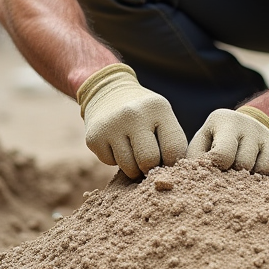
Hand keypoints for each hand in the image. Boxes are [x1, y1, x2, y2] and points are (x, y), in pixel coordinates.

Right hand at [77, 64, 187, 178]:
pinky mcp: (94, 137)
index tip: (167, 160)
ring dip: (134, 167)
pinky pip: (110, 163)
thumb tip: (168, 176)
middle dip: (151, 168)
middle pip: (149, 161)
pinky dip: (115, 159)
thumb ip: (170, 141)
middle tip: (149, 162)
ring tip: (133, 151)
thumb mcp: (162, 115)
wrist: (107, 91)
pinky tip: (116, 143)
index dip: (172, 162)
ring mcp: (111, 125)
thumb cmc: (143, 112)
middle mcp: (133, 114)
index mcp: (157, 108)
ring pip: (129, 167)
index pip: (174, 149)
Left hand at [188, 106, 268, 174]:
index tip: (211, 168)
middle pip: (242, 164)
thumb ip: (196, 158)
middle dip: (232, 174)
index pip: (222, 154)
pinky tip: (250, 175)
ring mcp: (265, 135)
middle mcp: (248, 124)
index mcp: (224, 120)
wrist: (244, 126)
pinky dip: (260, 179)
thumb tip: (195, 179)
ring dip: (247, 178)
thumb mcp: (202, 142)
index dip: (216, 168)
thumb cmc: (215, 140)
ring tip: (237, 173)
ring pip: (260, 170)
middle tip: (225, 173)